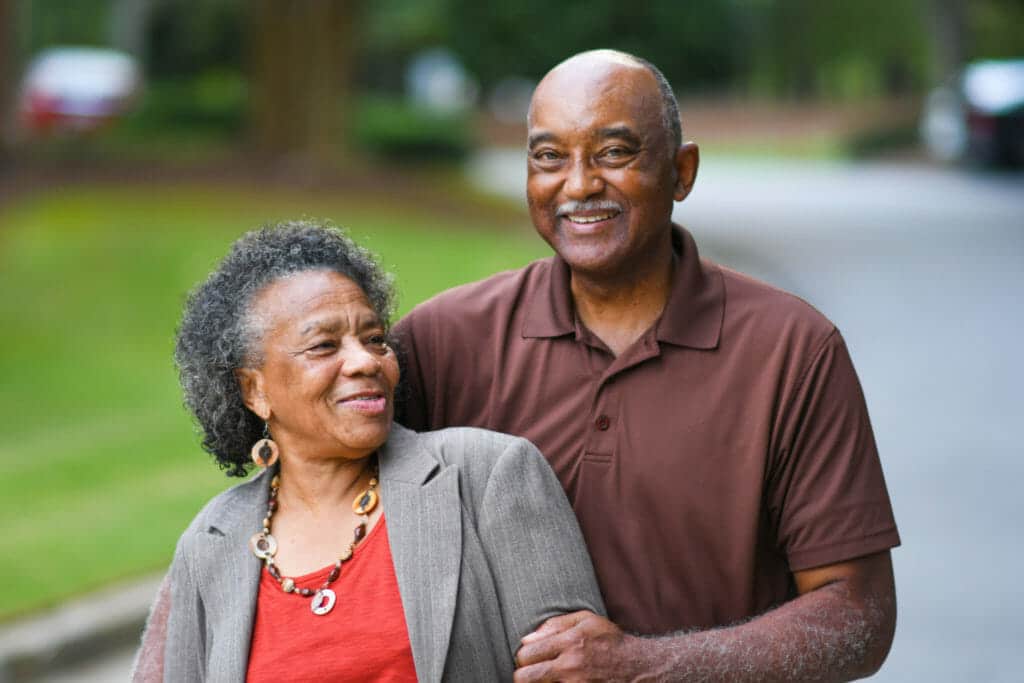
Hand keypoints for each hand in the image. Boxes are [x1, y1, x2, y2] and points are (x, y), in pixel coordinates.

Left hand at [513, 611, 647, 681]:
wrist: (638, 667)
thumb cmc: (610, 641)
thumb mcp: (586, 620)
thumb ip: (554, 626)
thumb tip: (526, 639)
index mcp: (569, 642)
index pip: (525, 654)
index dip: (524, 657)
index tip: (531, 658)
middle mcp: (570, 667)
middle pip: (523, 678)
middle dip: (524, 675)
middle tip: (533, 673)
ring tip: (548, 679)